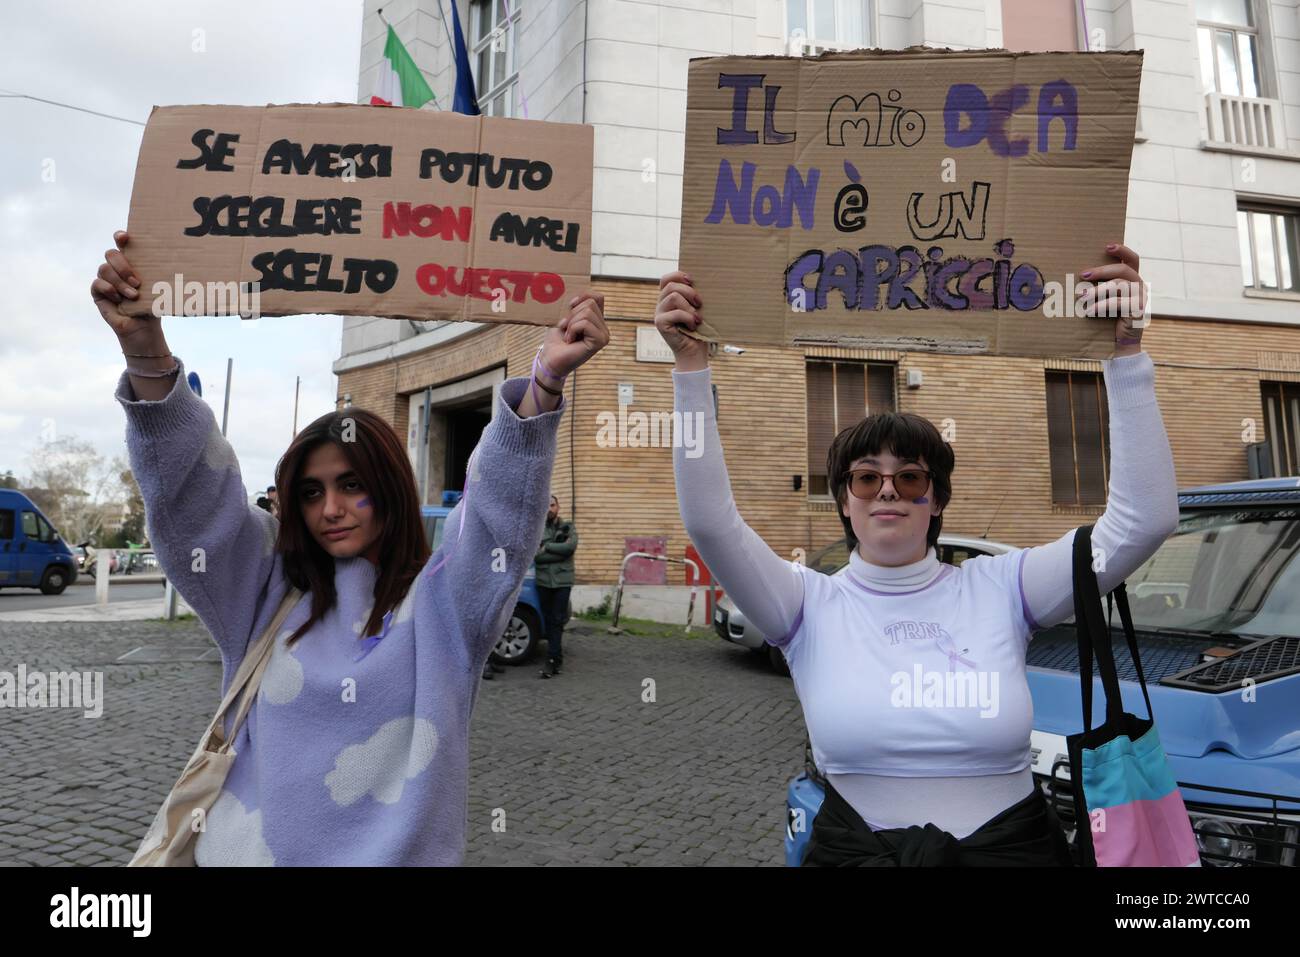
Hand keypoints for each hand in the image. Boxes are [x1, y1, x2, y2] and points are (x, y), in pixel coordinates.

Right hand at [91, 231, 163, 348]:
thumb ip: (158, 275)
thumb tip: (178, 264)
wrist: (143, 327)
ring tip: (134, 295)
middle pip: (110, 254)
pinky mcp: (98, 292)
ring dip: (120, 283)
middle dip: (123, 266)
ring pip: (104, 269)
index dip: (120, 237)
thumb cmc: (152, 305)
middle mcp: (116, 268)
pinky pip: (97, 283)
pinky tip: (120, 299)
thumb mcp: (158, 288)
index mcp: (131, 262)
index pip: (122, 243)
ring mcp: (105, 279)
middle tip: (137, 281)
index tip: (125, 237)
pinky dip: (109, 290)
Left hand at [538, 292, 608, 378]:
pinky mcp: (600, 342)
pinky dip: (572, 329)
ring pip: (587, 312)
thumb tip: (579, 295)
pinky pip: (585, 323)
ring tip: (568, 336)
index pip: (598, 297)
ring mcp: (604, 335)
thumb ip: (576, 306)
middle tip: (567, 329)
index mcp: (597, 321)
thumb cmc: (556, 341)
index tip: (570, 306)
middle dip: (572, 314)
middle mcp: (604, 328)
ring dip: (571, 323)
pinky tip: (570, 341)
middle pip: (590, 303)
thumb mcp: (565, 317)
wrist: (550, 360)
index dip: (582, 296)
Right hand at [655, 271, 708, 371]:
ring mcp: (659, 314)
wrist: (694, 352)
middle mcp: (661, 304)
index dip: (678, 275)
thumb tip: (705, 280)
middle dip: (689, 291)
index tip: (692, 280)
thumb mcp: (697, 309)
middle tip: (700, 303)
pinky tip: (693, 326)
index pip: (666, 279)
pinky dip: (688, 318)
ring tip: (697, 318)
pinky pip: (675, 313)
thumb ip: (694, 296)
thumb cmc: (699, 330)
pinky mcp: (660, 323)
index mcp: (668, 298)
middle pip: (671, 285)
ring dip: (689, 307)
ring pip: (673, 296)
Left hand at [1076, 242, 1147, 355]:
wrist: (1119, 344)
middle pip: (1123, 270)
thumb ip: (1098, 286)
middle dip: (1101, 270)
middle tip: (1082, 274)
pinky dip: (1101, 306)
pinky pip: (1119, 303)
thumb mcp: (1102, 299)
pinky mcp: (1138, 310)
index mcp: (1132, 280)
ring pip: (1119, 285)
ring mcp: (1141, 297)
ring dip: (1098, 290)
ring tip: (1081, 296)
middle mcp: (1140, 285)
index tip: (1107, 246)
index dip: (1122, 250)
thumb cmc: (1107, 320)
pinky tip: (1089, 311)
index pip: (1132, 259)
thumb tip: (1076, 277)